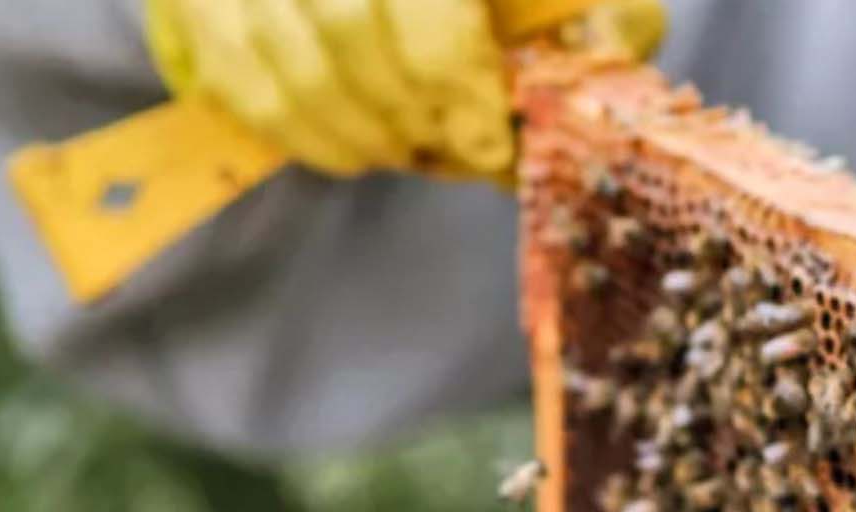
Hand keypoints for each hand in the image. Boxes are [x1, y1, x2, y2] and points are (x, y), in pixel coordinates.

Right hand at [144, 0, 665, 183]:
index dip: (464, 99)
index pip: (430, 21)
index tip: (494, 148)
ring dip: (358, 136)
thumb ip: (606, 13)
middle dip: (409, 121)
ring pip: (288, 66)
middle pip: (346, 39)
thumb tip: (618, 56)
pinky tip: (354, 145)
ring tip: (406, 148)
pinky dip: (302, 134)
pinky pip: (237, 81)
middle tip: (450, 152)